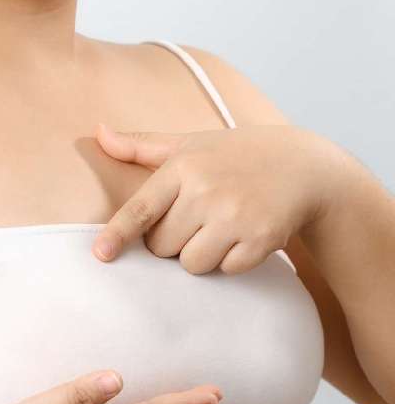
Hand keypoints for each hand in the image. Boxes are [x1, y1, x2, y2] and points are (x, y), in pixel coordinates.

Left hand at [92, 120, 336, 274]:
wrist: (304, 167)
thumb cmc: (236, 154)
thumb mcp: (190, 143)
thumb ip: (142, 145)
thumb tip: (98, 133)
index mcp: (184, 167)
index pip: (142, 208)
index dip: (118, 234)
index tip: (101, 254)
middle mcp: (207, 191)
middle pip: (162, 246)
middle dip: (172, 240)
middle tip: (196, 218)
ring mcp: (235, 217)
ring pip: (191, 264)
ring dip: (199, 255)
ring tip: (219, 227)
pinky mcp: (260, 240)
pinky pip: (225, 271)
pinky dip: (230, 260)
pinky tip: (243, 235)